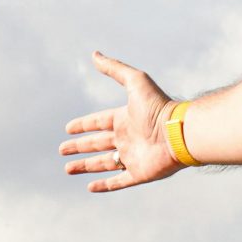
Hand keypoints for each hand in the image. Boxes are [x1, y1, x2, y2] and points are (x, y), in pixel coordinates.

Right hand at [60, 50, 180, 191]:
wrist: (179, 133)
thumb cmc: (158, 107)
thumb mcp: (135, 81)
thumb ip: (115, 69)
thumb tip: (95, 54)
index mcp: (125, 119)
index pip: (99, 122)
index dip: (83, 125)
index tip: (68, 128)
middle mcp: (128, 138)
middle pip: (98, 143)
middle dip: (79, 146)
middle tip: (62, 150)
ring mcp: (133, 157)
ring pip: (104, 163)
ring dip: (86, 166)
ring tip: (68, 169)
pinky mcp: (140, 173)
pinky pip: (119, 181)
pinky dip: (105, 185)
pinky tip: (90, 187)